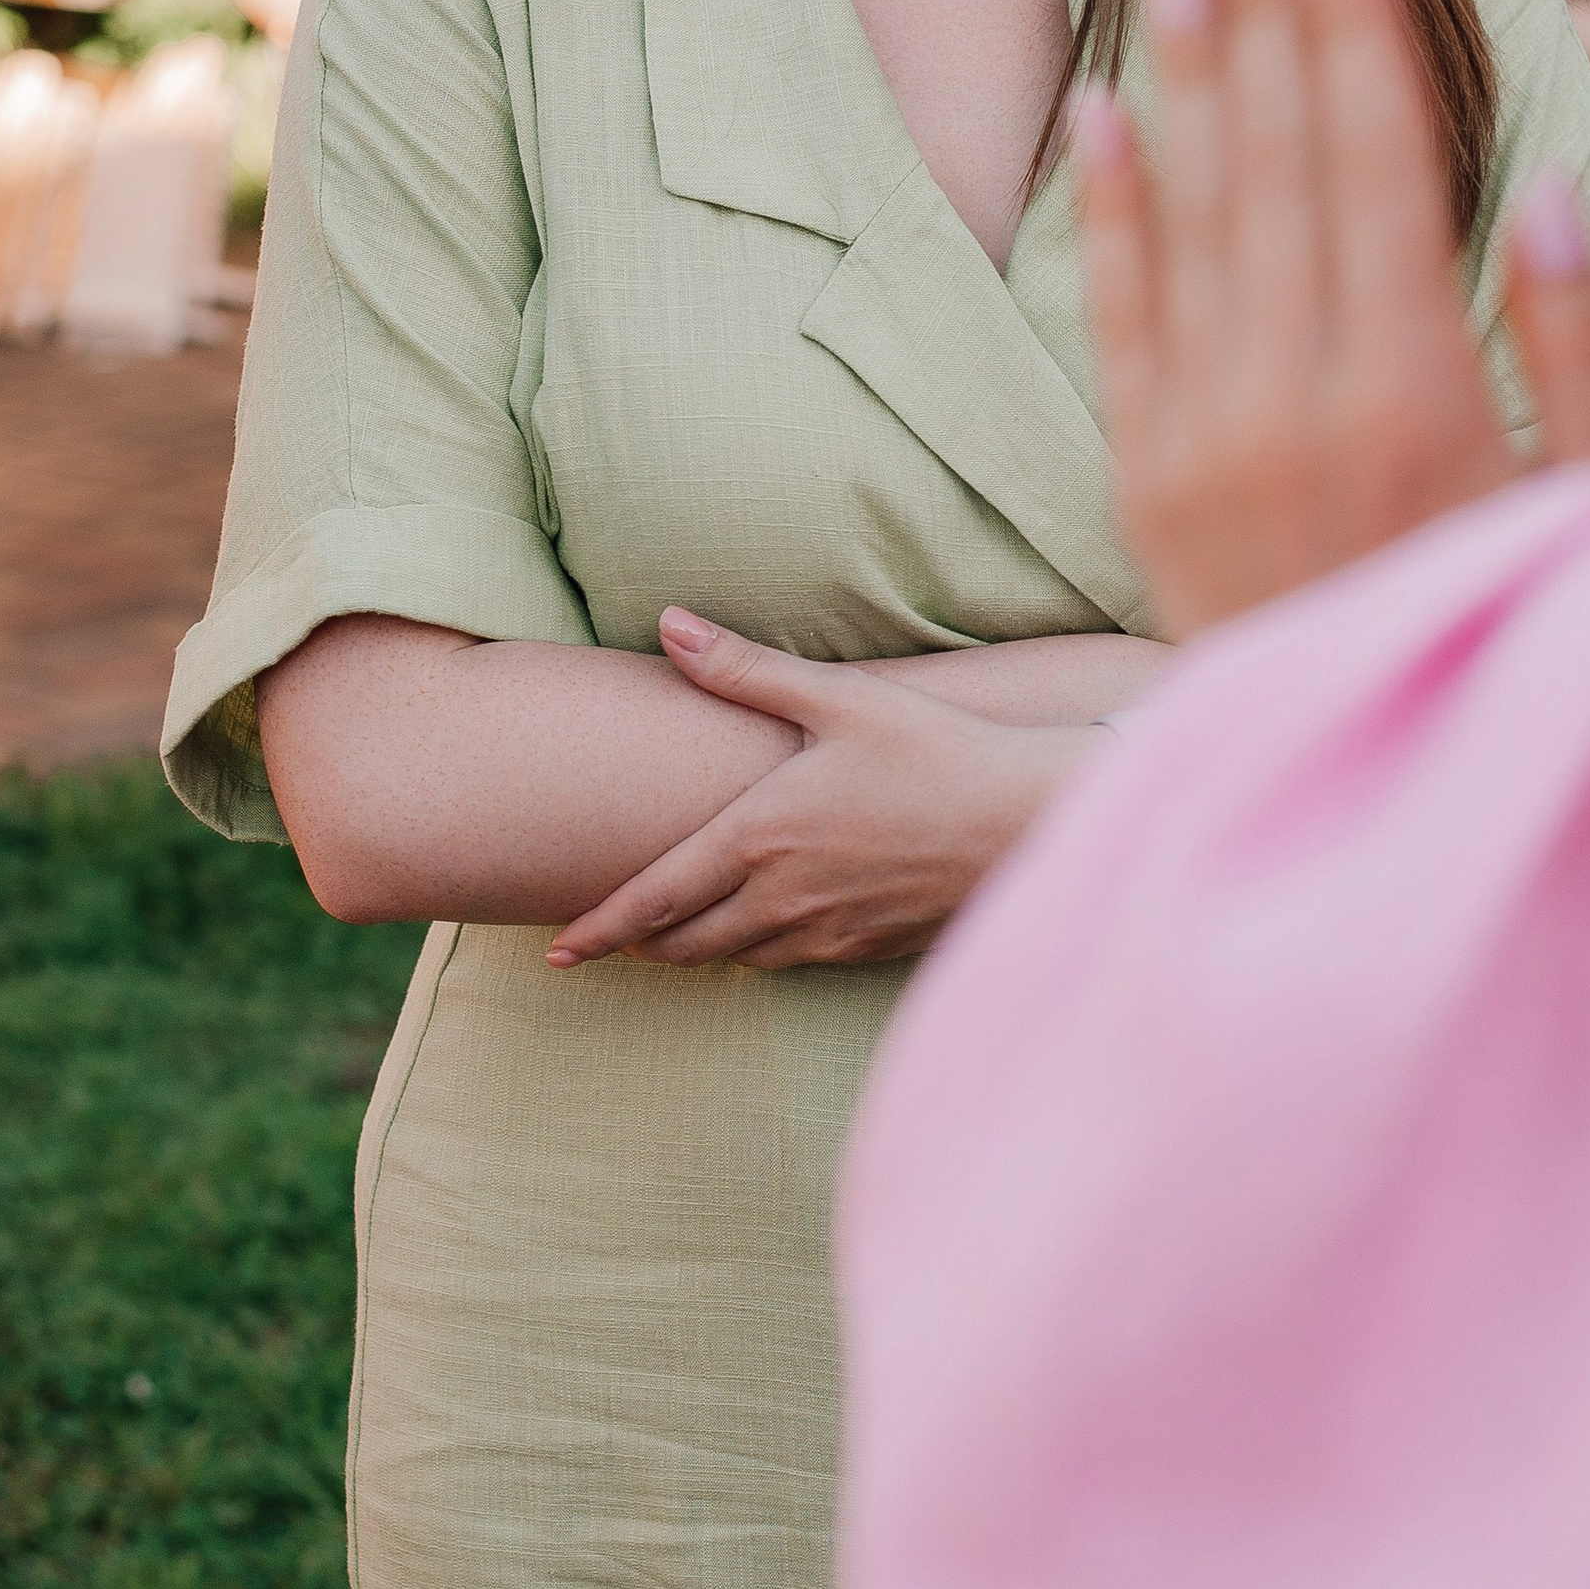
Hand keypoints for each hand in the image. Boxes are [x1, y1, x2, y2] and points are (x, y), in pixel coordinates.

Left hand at [544, 612, 1088, 971]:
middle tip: (605, 942)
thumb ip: (744, 668)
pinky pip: (792, 964)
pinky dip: (759, 955)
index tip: (559, 950)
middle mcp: (784, 898)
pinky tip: (763, 937)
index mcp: (760, 837)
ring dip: (697, 952)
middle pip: (686, 943)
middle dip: (640, 946)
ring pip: (738, 959)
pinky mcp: (869, 949)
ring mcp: (827, 932)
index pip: (655, 899)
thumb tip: (670, 624)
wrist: (1030, 820)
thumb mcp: (838, 699)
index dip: (600, 929)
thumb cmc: (936, 751)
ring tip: (672, 940)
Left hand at [1074, 0, 1589, 642]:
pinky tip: (1107, 99)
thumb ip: (1576, 355)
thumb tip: (1549, 189)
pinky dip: (1114, 203)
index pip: (1376, 168)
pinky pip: (1119, 316)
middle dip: (1261, 7)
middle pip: (1278, 162)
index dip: (1349, 32)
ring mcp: (1202, 444)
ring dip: (1187, 66)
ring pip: (1193, 215)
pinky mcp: (1141, 483)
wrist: (1353, 826)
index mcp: (1421, 398)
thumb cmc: (1515, 646)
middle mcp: (1297, 405)